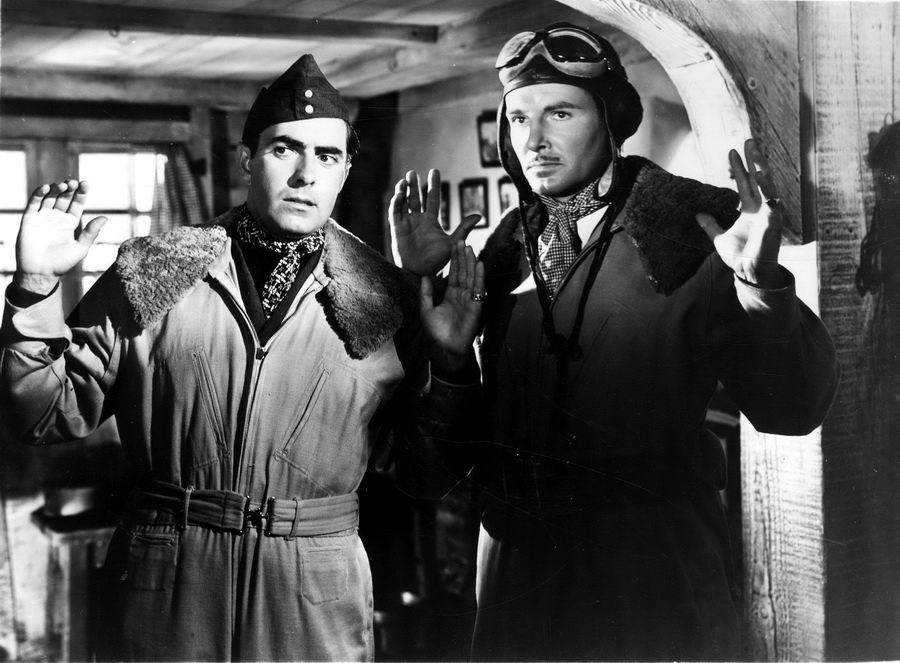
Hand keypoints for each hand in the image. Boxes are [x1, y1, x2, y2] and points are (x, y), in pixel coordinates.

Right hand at [14, 180, 107, 293]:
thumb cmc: (62, 264)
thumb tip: (105, 217)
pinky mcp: (29, 219)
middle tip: (74, 182)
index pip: (76, 204)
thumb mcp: (80, 248)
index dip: (81, 193)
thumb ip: (91, 233)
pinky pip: (34, 203)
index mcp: (70, 223)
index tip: (86, 184)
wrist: (40, 273)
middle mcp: (56, 217)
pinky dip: (38, 194)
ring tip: (63, 185)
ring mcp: (43, 217)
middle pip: (64, 197)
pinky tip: (46, 188)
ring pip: (49, 197)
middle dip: (69, 189)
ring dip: (55, 189)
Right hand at [389, 169, 480, 275]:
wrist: (421, 274)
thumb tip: (478, 215)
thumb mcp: (452, 243)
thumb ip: (463, 229)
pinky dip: (396, 203)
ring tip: (406, 179)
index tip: (434, 170)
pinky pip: (395, 213)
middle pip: (416, 197)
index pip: (433, 198)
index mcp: (431, 221)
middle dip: (414, 185)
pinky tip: (400, 194)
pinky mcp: (396, 230)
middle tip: (413, 172)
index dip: (433, 185)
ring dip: (404, 191)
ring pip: (404, 202)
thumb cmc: (437, 261)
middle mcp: (418, 220)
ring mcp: (407, 224)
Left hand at [420, 241, 484, 372]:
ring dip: (471, 263)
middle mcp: (462, 296)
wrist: (444, 349)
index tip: (453, 245)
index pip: (454, 274)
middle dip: (462, 258)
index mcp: (450, 295)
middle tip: (462, 241)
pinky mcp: (476, 307)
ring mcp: (470, 300)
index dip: (454, 260)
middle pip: (463, 272)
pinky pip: (478, 289)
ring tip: (470, 249)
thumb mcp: (426, 309)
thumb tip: (424, 275)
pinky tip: (479, 265)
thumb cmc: (436, 333)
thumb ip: (426, 292)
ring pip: (471, 278)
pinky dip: (479, 277)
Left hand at [696, 139, 783, 288]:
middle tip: (748, 140)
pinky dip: (771, 196)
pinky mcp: (774, 225)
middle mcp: (762, 208)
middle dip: (754, 160)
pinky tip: (766, 182)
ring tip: (756, 153)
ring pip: (768, 187)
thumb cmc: (739, 256)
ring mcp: (769, 215)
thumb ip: (710, 225)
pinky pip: (774, 207)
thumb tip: (697, 214)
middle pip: (758, 179)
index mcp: (750, 210)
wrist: (747, 272)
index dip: (739, 168)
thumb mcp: (719, 238)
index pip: (745, 183)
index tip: (731, 151)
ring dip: (762, 170)